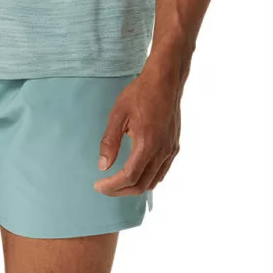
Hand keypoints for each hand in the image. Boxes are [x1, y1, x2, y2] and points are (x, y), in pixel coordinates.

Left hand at [94, 62, 181, 195]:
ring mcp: (170, 150)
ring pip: (153, 181)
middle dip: (121, 191)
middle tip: (104, 187)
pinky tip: (137, 174)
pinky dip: (148, 179)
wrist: (165, 80)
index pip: (129, 177)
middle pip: (141, 185)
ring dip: (134, 187)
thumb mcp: (118, 114)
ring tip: (117, 183)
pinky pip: (162, 172)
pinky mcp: (174, 146)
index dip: (112, 186)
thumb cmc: (140, 93)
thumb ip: (110, 142)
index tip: (98, 185)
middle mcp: (162, 152)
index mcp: (147, 144)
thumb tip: (102, 166)